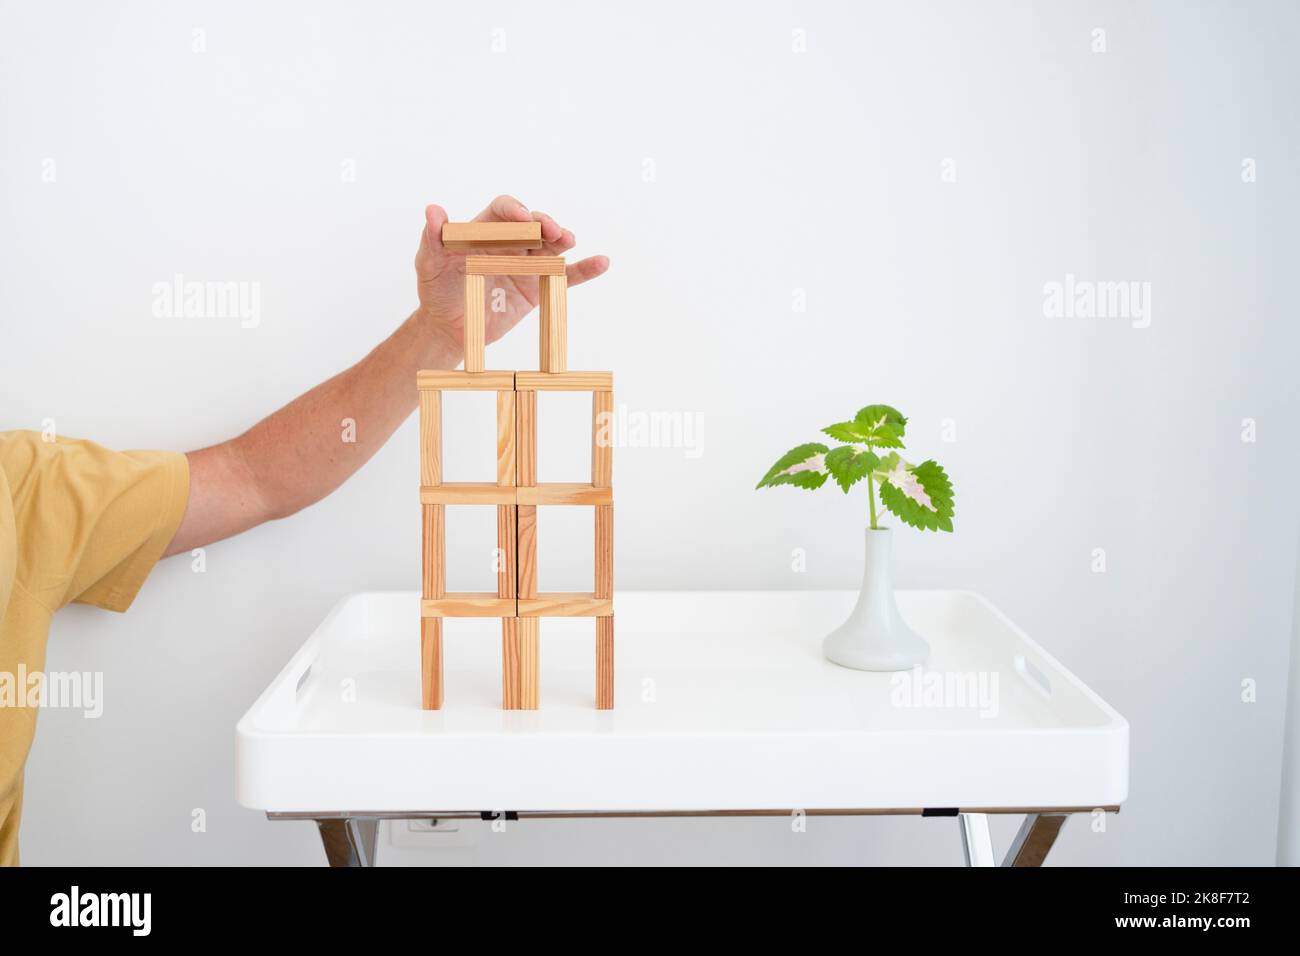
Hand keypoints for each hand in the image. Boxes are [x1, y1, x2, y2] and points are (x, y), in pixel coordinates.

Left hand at [414, 195, 609, 355]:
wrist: (450, 328)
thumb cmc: (437, 290)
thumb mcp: (429, 263)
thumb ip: (433, 238)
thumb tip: (433, 211)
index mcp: (484, 231)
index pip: (503, 211)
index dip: (514, 210)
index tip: (520, 217)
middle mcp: (510, 243)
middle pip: (533, 225)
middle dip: (544, 223)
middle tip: (551, 231)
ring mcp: (526, 264)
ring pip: (551, 246)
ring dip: (562, 240)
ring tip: (568, 240)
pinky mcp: (538, 288)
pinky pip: (565, 277)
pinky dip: (584, 270)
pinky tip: (601, 262)